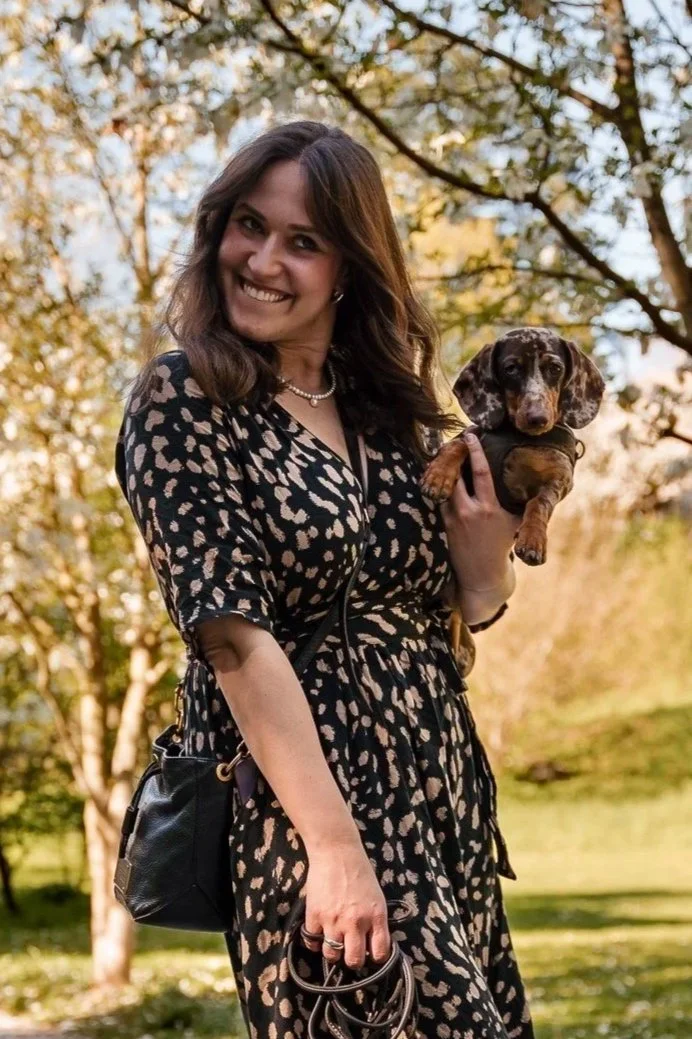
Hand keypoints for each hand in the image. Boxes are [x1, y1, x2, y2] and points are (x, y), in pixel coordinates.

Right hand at [302, 839, 390, 969]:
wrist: (336, 851)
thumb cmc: (359, 871)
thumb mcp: (376, 897)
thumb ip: (375, 921)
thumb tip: (373, 945)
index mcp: (375, 916)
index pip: (380, 953)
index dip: (376, 957)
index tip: (370, 953)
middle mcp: (355, 922)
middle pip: (354, 960)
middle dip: (353, 959)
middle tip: (350, 951)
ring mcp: (333, 920)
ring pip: (332, 955)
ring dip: (333, 952)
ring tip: (333, 941)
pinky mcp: (314, 915)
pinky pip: (312, 941)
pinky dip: (315, 941)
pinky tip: (319, 932)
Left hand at [440, 431, 520, 591]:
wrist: (483, 574)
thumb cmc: (502, 543)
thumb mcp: (515, 520)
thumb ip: (518, 500)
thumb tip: (532, 477)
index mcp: (489, 507)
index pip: (481, 473)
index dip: (475, 452)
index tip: (471, 435)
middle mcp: (470, 511)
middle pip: (456, 475)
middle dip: (454, 457)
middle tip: (453, 439)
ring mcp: (454, 518)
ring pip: (445, 486)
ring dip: (445, 471)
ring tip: (446, 455)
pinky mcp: (444, 525)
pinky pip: (440, 499)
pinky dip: (441, 487)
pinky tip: (441, 476)